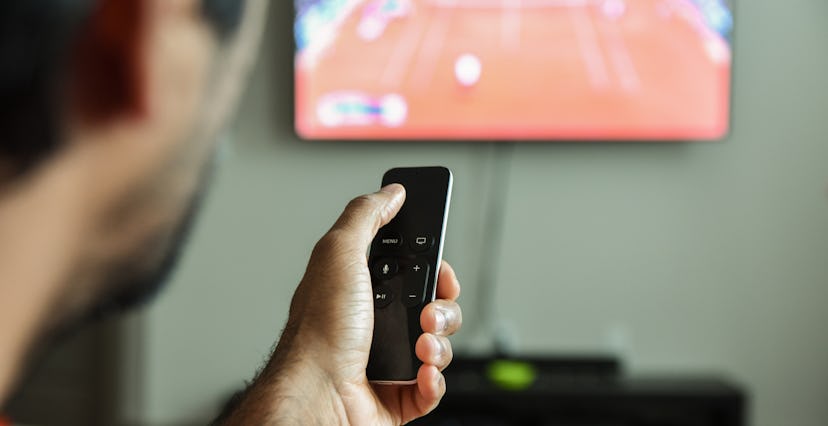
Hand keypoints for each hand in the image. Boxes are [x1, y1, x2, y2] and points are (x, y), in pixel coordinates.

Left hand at [221, 185, 461, 424]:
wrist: (316, 394)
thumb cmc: (318, 331)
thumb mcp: (339, 253)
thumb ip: (365, 216)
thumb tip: (391, 192)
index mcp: (362, 287)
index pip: (412, 268)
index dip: (433, 266)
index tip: (440, 267)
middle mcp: (374, 322)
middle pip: (434, 305)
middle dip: (442, 306)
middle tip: (427, 309)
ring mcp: (388, 359)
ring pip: (440, 344)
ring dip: (439, 343)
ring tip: (420, 344)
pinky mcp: (398, 394)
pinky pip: (434, 386)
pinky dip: (434, 379)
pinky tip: (420, 372)